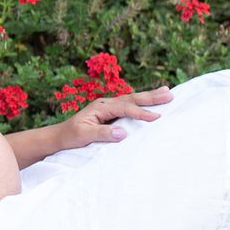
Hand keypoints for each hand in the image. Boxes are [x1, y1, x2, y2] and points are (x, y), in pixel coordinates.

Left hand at [54, 86, 173, 151]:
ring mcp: (108, 106)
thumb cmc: (70, 136)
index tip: (157, 117)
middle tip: (169, 94)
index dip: (141, 113)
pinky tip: (150, 101)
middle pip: (132, 98)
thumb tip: (123, 133)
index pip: (125, 108)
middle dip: (151, 97)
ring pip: (132, 100)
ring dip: (149, 97)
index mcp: (100, 105)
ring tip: (166, 92)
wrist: (59, 136)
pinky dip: (141, 103)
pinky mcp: (109, 113)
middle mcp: (105, 102)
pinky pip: (129, 106)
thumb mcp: (83, 135)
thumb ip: (102, 133)